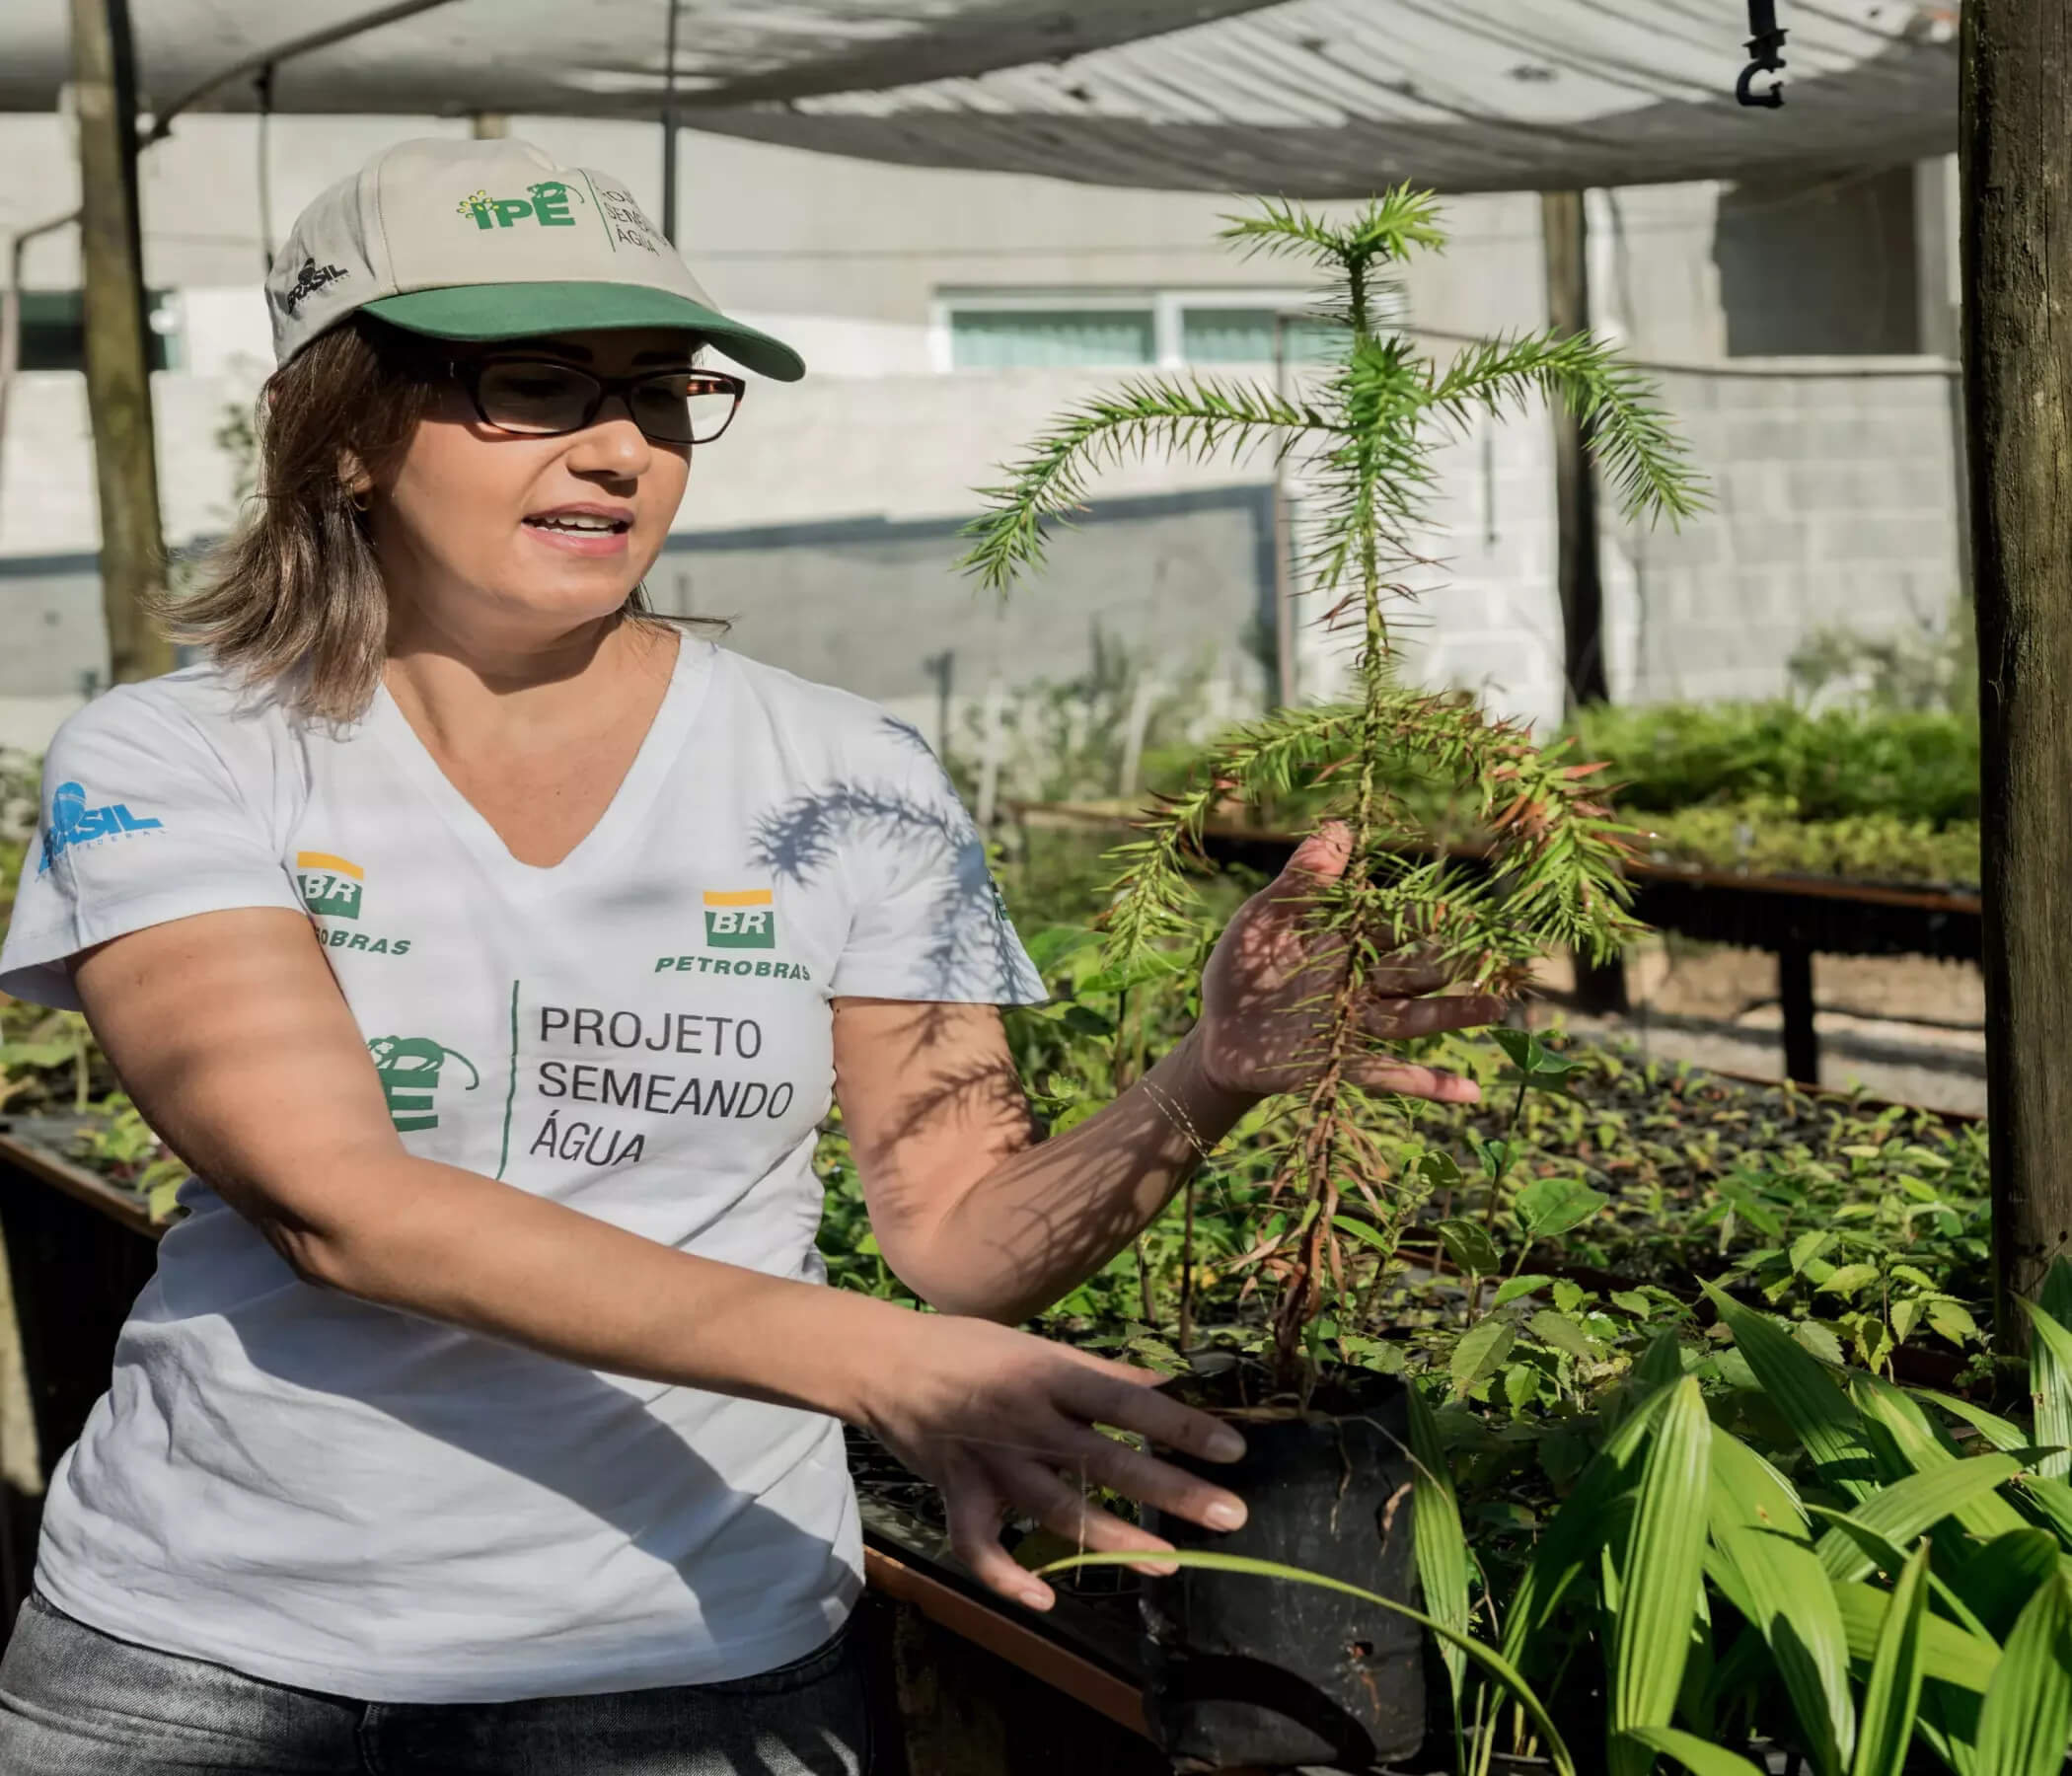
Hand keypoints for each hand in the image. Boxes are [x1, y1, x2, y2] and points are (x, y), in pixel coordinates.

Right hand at [857, 1311, 1246, 1609]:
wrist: (883, 1362)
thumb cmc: (969, 1348)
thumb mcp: (1038, 1347)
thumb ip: (1101, 1373)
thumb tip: (1164, 1385)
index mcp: (1049, 1375)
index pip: (1127, 1403)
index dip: (1181, 1426)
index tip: (1233, 1451)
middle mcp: (1025, 1419)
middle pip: (1106, 1461)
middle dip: (1170, 1492)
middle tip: (1229, 1517)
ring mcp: (990, 1461)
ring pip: (1057, 1510)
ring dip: (1113, 1541)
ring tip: (1168, 1564)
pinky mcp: (957, 1492)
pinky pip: (981, 1547)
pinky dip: (1010, 1577)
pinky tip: (1048, 1598)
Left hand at [1194, 820, 1504, 1103]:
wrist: (1212, 1034)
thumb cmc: (1240, 970)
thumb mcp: (1263, 920)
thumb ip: (1301, 881)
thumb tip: (1340, 828)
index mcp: (1344, 944)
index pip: (1394, 927)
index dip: (1426, 920)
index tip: (1465, 911)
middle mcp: (1358, 984)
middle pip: (1414, 972)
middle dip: (1454, 964)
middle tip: (1498, 956)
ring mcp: (1352, 1025)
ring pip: (1411, 1018)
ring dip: (1453, 1014)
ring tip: (1495, 1006)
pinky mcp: (1338, 1062)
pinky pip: (1387, 1074)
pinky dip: (1428, 1083)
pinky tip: (1469, 1093)